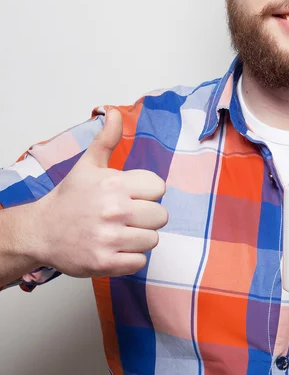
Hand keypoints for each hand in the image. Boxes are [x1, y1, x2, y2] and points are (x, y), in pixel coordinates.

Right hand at [30, 108, 168, 277]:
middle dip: (146, 217)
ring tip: (120, 232)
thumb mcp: (89, 164)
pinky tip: (115, 248)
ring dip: (139, 238)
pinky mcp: (105, 263)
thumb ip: (107, 138)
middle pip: (160, 216)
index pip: (159, 188)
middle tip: (126, 216)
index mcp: (115, 184)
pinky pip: (140, 262)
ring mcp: (109, 238)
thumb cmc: (70, 198)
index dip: (148, 193)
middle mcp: (114, 210)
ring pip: (152, 240)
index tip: (132, 195)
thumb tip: (114, 112)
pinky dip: (131, 258)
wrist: (42, 231)